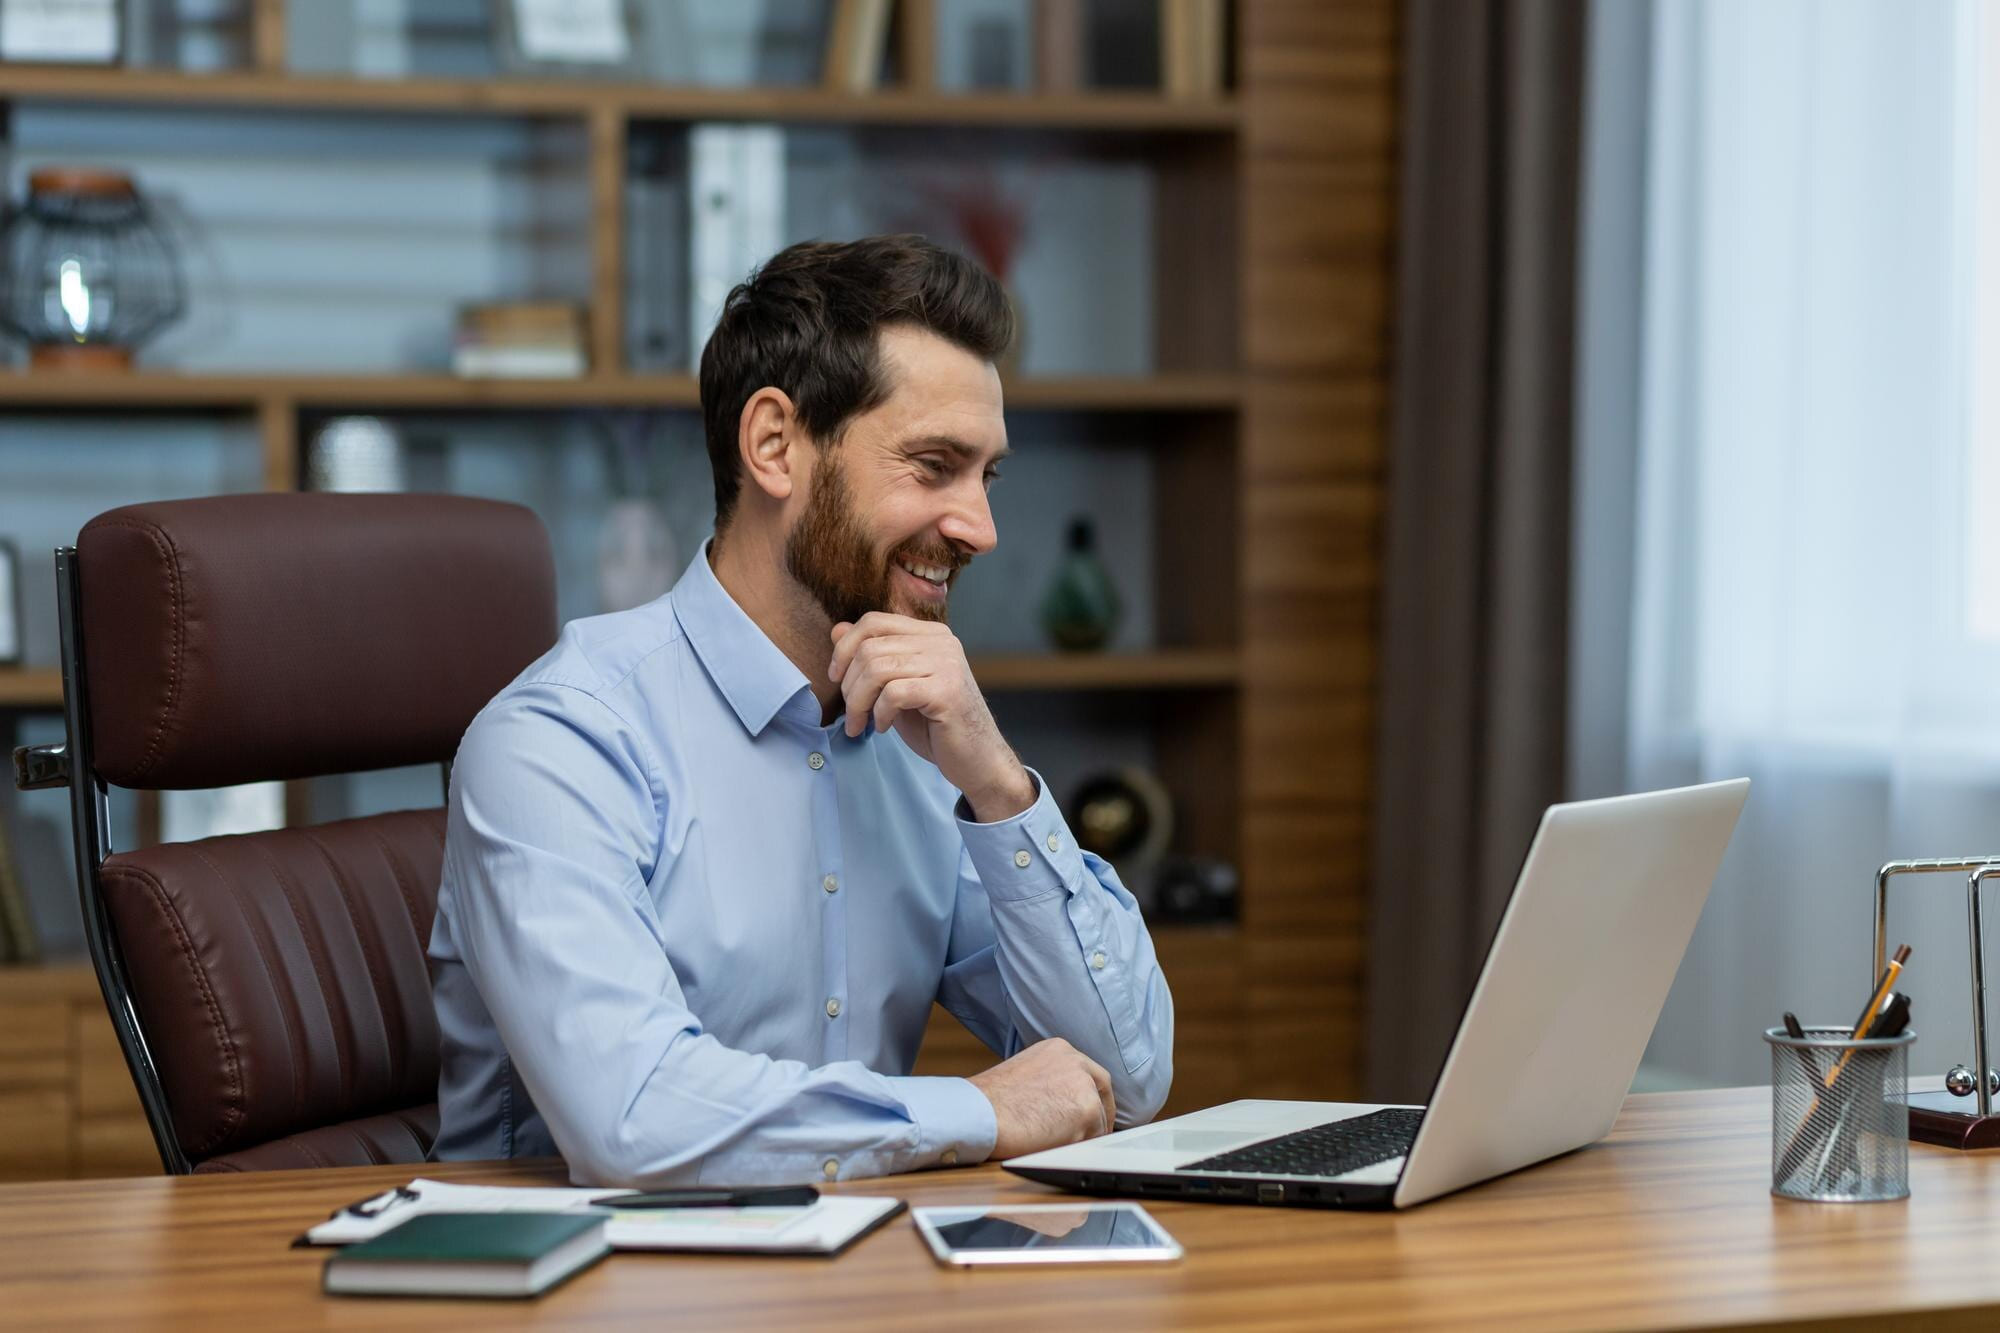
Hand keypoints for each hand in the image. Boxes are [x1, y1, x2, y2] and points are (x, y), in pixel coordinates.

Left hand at [828, 612, 1035, 820]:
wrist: (977, 760)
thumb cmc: (936, 726)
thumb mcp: (896, 687)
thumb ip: (871, 657)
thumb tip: (837, 629)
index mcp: (930, 634)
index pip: (874, 621)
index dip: (845, 648)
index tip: (836, 678)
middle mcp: (941, 642)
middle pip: (870, 647)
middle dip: (849, 684)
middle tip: (852, 714)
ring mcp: (946, 664)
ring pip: (877, 669)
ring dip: (859, 703)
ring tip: (861, 725)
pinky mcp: (947, 691)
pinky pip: (893, 693)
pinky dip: (880, 714)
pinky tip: (884, 728)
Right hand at [967, 1038, 1116, 1159]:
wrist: (980, 1114)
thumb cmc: (989, 1103)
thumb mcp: (1024, 1075)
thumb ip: (1049, 1082)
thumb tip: (1064, 1106)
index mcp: (1058, 1049)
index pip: (1088, 1072)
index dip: (1091, 1095)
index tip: (1090, 1112)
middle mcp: (1075, 1061)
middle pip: (1101, 1089)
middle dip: (1100, 1113)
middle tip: (1094, 1133)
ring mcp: (1084, 1085)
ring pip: (1099, 1117)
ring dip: (1085, 1134)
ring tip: (1058, 1145)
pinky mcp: (1088, 1111)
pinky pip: (1093, 1137)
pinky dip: (1079, 1147)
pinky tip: (1057, 1149)